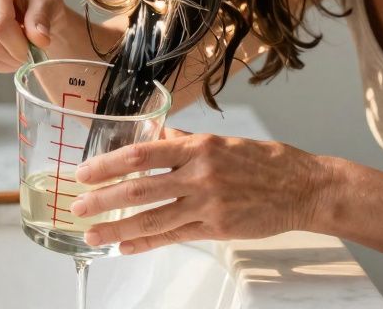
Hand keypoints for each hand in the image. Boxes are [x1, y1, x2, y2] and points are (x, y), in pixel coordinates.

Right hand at [0, 0, 67, 73]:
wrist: (24, 8)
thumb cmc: (36, 2)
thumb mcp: (48, 2)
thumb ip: (42, 18)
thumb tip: (39, 40)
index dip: (18, 45)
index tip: (34, 51)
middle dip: (15, 55)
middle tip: (30, 51)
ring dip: (7, 60)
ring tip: (18, 47)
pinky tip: (5, 51)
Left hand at [70, 127, 327, 254]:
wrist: (304, 188)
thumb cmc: (266, 161)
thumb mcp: (223, 142)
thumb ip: (185, 143)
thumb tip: (156, 138)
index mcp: (199, 148)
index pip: (142, 155)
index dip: (108, 165)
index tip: (84, 172)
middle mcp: (200, 175)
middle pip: (140, 189)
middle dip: (104, 199)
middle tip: (78, 206)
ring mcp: (208, 205)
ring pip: (152, 218)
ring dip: (117, 227)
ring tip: (92, 233)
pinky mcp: (216, 229)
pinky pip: (174, 236)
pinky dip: (146, 242)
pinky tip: (125, 245)